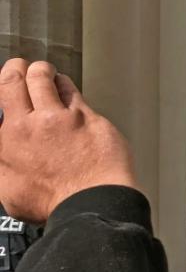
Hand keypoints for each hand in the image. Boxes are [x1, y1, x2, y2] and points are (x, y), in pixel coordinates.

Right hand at [0, 59, 136, 222]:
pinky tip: (67, 88)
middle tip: (21, 68)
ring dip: (43, 72)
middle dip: (18, 68)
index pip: (1, 95)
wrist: (91, 204)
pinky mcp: (89, 117)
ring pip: (46, 78)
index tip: (7, 85)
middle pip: (17, 79)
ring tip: (45, 74)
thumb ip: (2, 163)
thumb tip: (4, 151)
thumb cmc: (51, 203)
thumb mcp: (7, 190)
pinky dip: (66, 86)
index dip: (4, 84)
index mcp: (8, 138)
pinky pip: (73, 92)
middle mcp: (31, 122)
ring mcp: (62, 117)